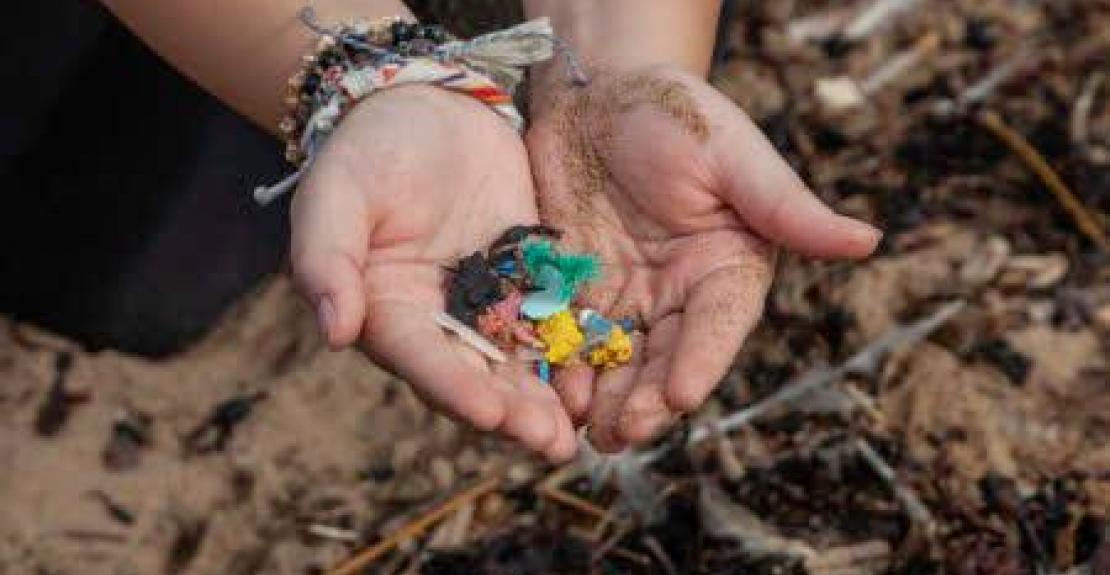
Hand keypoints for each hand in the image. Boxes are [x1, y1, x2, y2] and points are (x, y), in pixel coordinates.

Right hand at [291, 85, 576, 461]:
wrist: (428, 104)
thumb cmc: (370, 149)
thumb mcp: (339, 194)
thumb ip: (328, 259)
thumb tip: (335, 334)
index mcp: (386, 310)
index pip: (420, 357)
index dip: (453, 387)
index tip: (489, 414)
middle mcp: (436, 320)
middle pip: (475, 375)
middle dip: (512, 412)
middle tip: (551, 444)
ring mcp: (485, 302)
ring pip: (518, 361)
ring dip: (545, 400)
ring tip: (574, 434)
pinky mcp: (527, 278)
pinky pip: (551, 320)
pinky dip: (572, 351)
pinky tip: (602, 377)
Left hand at [527, 66, 880, 451]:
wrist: (599, 94)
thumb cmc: (676, 113)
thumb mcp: (732, 154)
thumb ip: (787, 206)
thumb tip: (869, 240)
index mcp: (727, 269)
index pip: (718, 324)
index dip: (701, 361)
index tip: (680, 394)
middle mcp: (679, 294)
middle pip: (665, 357)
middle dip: (644, 398)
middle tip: (622, 433)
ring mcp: (626, 297)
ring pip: (616, 359)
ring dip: (602, 397)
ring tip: (584, 431)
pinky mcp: (576, 291)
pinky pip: (568, 336)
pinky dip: (560, 366)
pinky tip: (546, 394)